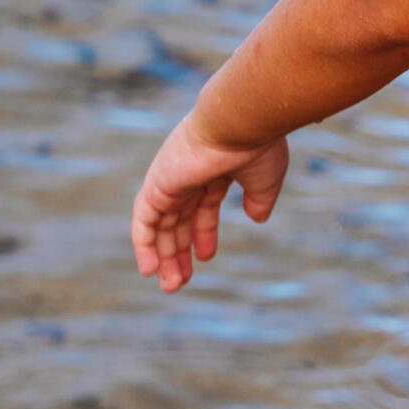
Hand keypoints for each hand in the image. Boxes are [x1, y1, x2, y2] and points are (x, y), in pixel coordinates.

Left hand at [130, 107, 288, 293]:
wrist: (238, 122)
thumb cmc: (257, 146)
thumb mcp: (265, 180)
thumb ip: (260, 200)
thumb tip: (256, 219)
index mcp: (214, 169)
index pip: (202, 206)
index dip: (203, 233)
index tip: (206, 257)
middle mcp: (187, 174)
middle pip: (177, 219)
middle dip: (179, 251)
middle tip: (180, 281)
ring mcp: (170, 179)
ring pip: (160, 225)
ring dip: (163, 256)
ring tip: (170, 285)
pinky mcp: (157, 185)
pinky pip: (144, 221)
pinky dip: (144, 244)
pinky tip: (149, 269)